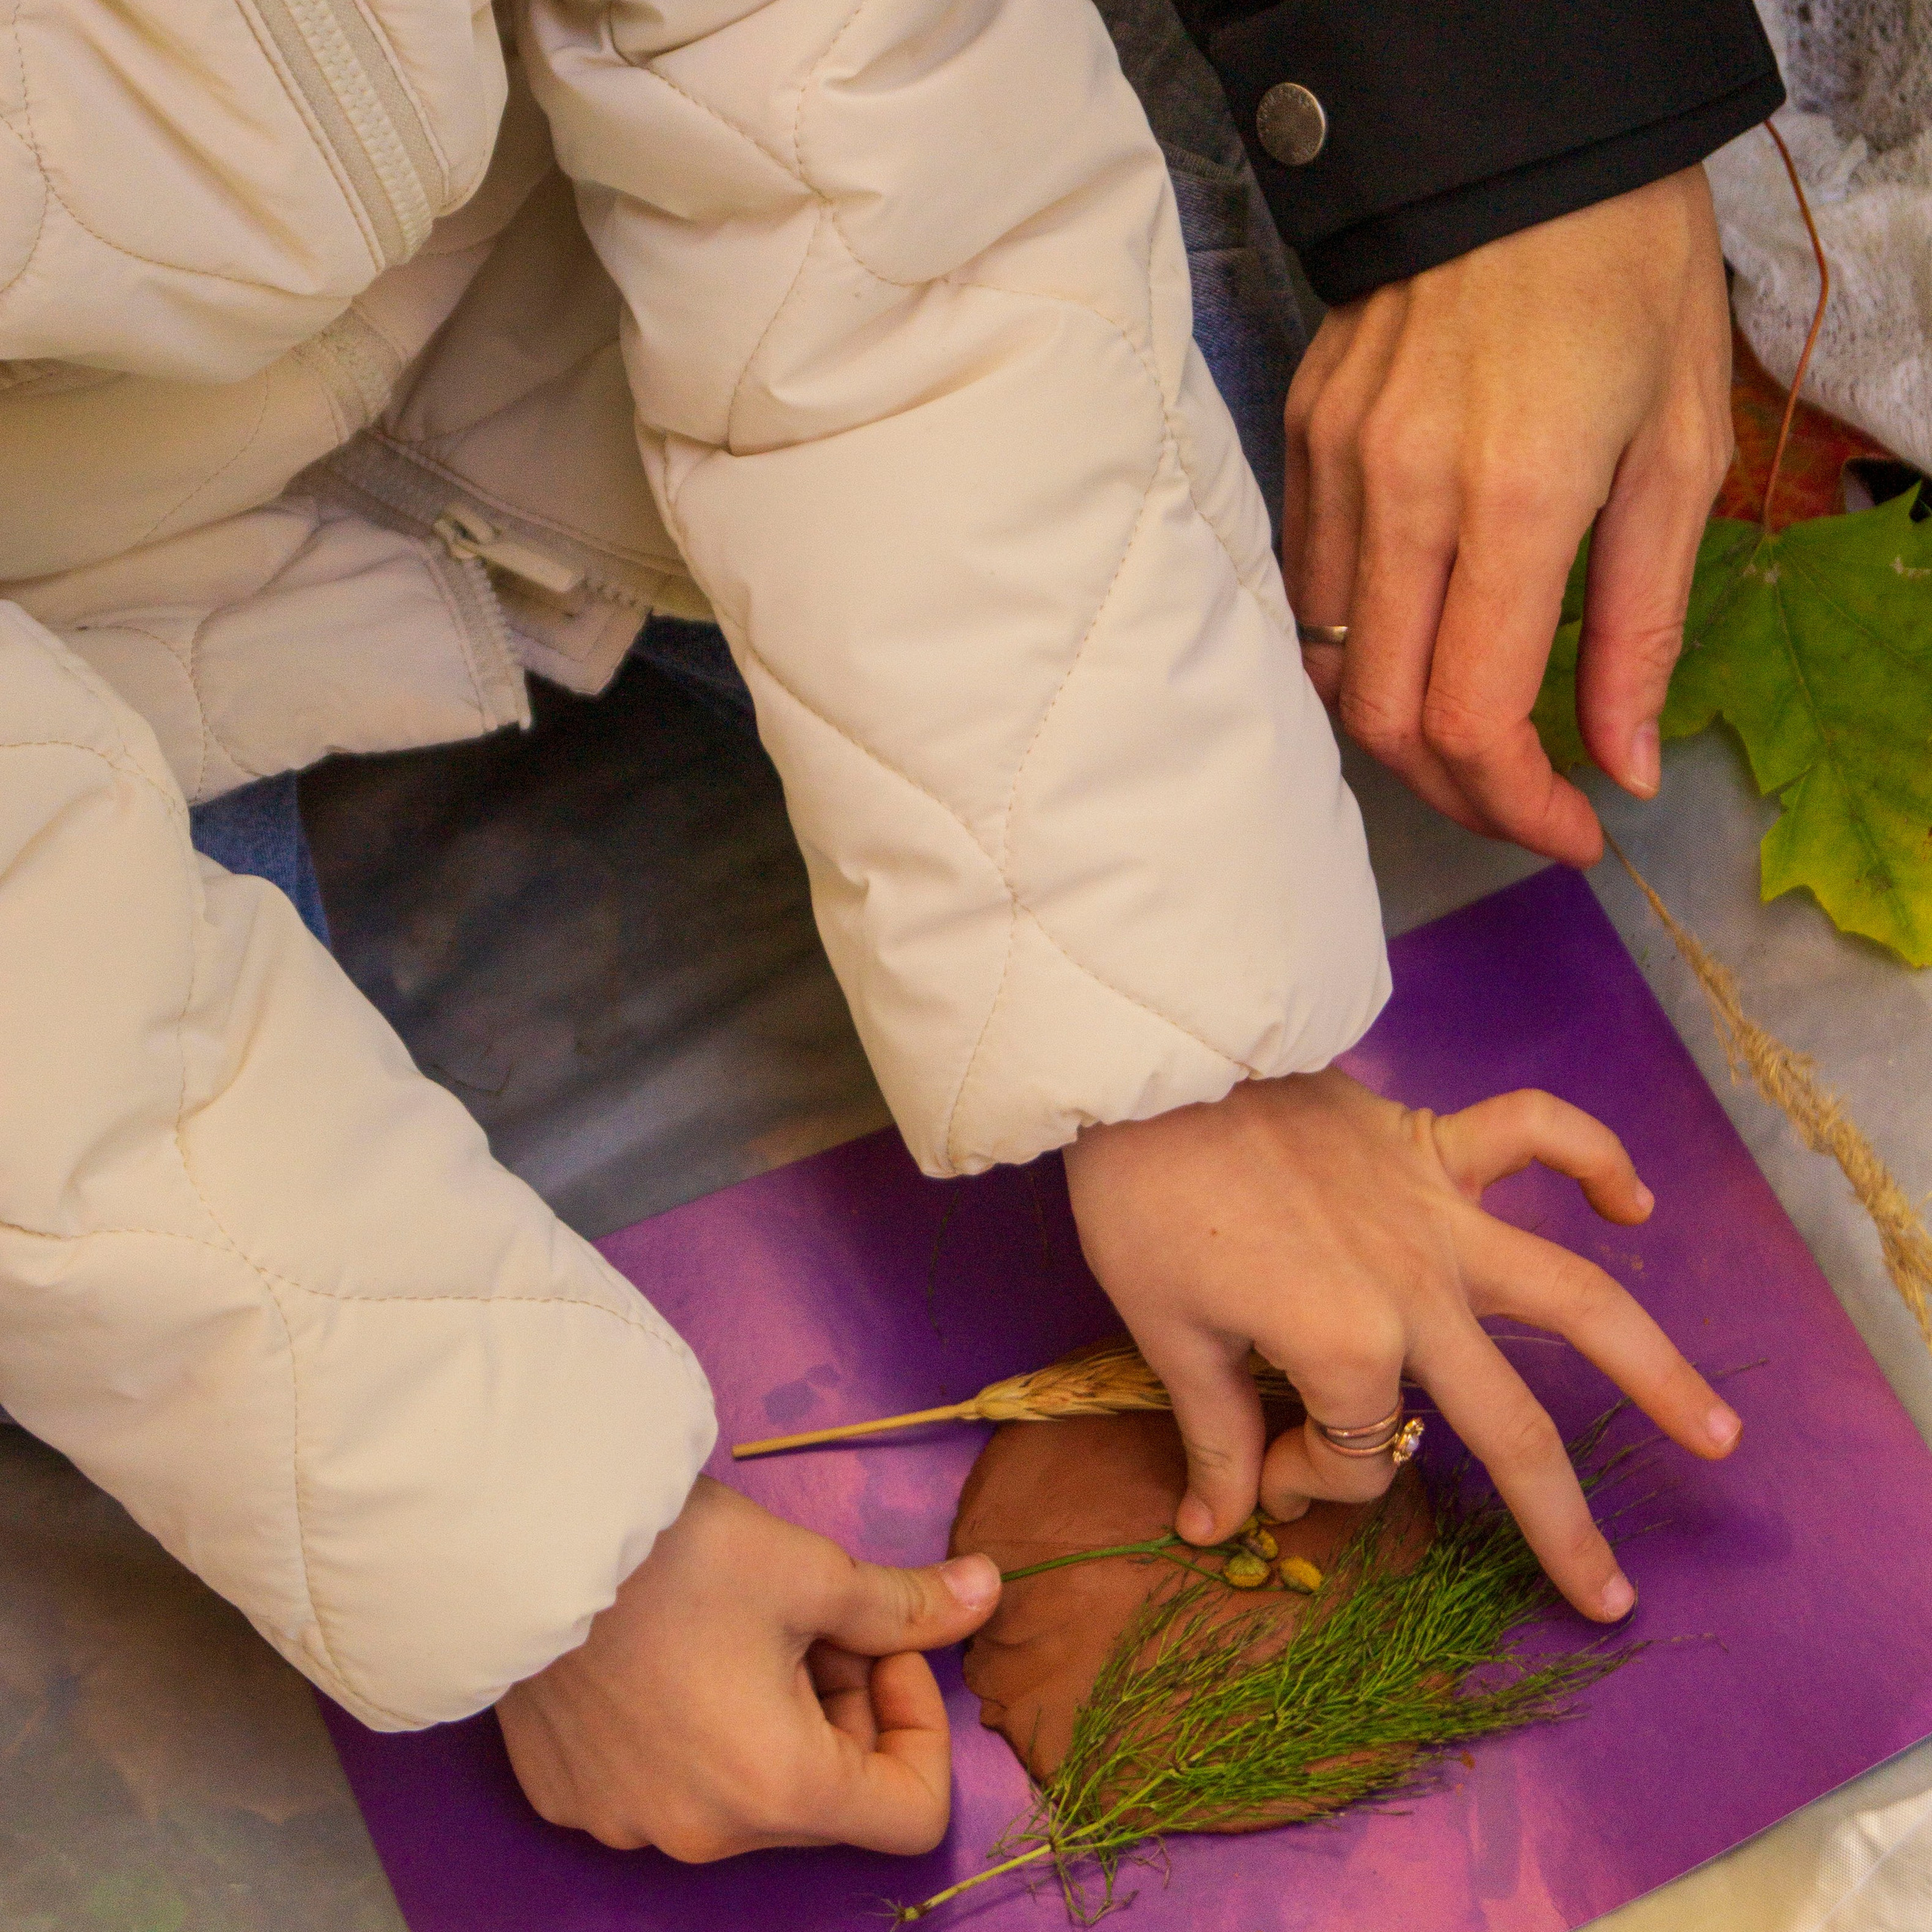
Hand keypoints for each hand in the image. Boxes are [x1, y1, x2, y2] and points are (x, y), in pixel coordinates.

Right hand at [497, 1477, 999, 1857]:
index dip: (921, 1721)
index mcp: (776, 1791)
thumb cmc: (678, 1554)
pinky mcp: (570, 1793)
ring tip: (744, 1621)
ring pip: (747, 1789)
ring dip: (776, 1714)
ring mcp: (625, 1820)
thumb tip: (990, 1592)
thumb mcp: (813, 1570)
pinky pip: (667, 1781)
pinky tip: (673, 1645)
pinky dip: (698, 1727)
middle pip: (824, 1796)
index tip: (885, 1643)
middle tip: (822, 1614)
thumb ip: (907, 1603)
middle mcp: (699, 1833)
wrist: (523, 1531)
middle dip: (847, 1704)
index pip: (909, 1811)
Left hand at [1062, 1071, 1740, 1621]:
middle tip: (1612, 1598)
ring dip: (1654, 1368)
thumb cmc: (1146, 1203)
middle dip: (1560, 1527)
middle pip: (1511, 1428)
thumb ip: (1216, 1434)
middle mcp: (1417, 1292)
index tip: (1259, 1468)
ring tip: (1720, 1434)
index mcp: (1347, 1345)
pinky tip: (1633, 1202)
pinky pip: (1537, 1134)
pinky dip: (1593, 1157)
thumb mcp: (1168, 1334)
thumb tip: (1217, 1528)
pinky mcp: (1434, 1142)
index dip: (1308, 1477)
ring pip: (1573, 1298)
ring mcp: (1439, 1215)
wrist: (1153, 1068)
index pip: (1357, 1453)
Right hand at [1283, 167, 1733, 863]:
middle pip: (1384, 719)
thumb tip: (1626, 762)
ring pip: (1328, 666)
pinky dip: (1354, 649)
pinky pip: (1304, 591)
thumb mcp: (1682, 450)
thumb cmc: (1628, 277)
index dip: (1518, 807)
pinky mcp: (1298, 441)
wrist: (1518, 142)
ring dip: (1398, 730)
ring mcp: (1334, 465)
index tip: (1570, 830)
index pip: (1473, 718)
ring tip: (1469, 730)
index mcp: (1516, 494)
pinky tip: (1412, 641)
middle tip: (1523, 800)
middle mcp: (1403, 490)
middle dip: (1457, 792)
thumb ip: (1643, 624)